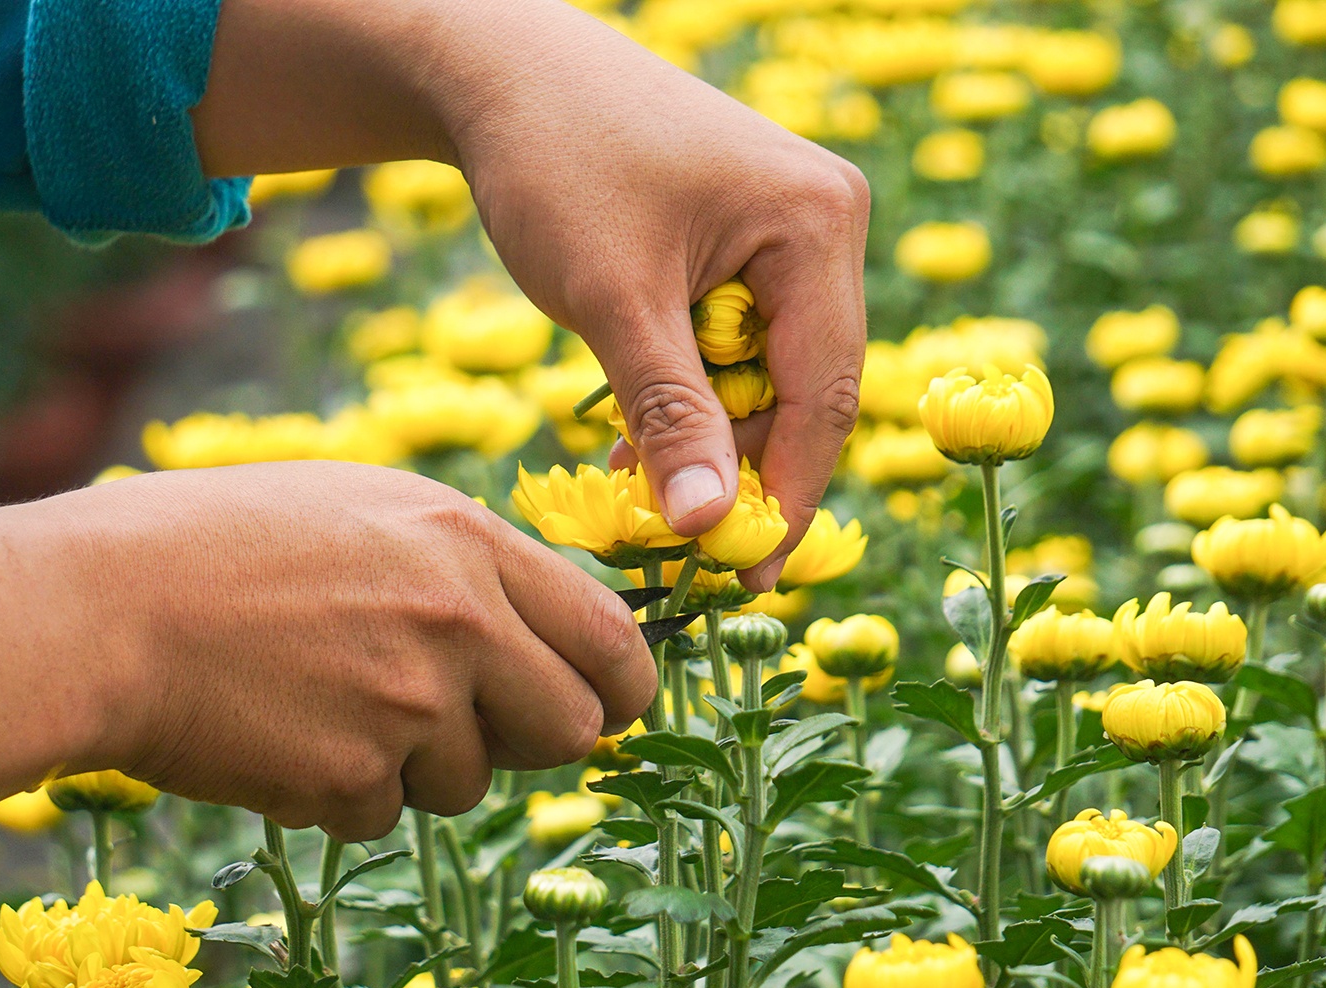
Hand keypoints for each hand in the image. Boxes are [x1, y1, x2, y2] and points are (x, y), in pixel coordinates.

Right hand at [0, 463, 654, 839]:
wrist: (100, 607)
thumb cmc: (209, 542)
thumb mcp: (355, 506)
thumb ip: (455, 562)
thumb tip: (526, 625)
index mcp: (464, 542)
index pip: (609, 636)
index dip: (619, 685)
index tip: (605, 705)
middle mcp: (458, 623)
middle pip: (572, 728)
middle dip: (526, 739)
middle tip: (461, 725)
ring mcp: (409, 707)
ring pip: (468, 781)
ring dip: (414, 764)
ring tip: (322, 700)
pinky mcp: (352, 779)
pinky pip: (381, 814)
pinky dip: (338, 792)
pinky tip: (277, 731)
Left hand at [193, 0, 869, 591]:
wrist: (499, 72)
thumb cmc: (555, 165)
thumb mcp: (613, 303)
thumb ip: (669, 416)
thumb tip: (705, 529)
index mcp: (819, 223)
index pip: (826, 393)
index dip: (786, 496)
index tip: (746, 577)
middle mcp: (825, 222)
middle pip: (805, 387)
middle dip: (742, 473)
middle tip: (687, 555)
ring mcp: (787, 227)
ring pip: (765, 372)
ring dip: (708, 439)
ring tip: (645, 502)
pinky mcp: (742, 237)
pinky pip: (734, 340)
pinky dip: (691, 395)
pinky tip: (642, 444)